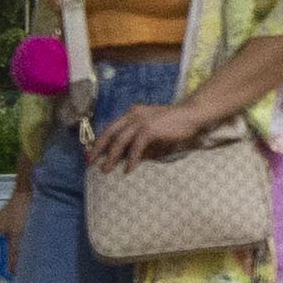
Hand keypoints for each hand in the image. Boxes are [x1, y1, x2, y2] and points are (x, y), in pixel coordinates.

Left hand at [86, 99, 203, 169]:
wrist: (191, 115)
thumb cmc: (173, 125)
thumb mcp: (151, 132)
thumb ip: (138, 142)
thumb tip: (125, 158)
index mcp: (132, 113)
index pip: (110, 127)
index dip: (100, 141)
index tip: (92, 154)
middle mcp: (133, 114)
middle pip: (109, 133)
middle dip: (98, 149)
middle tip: (90, 162)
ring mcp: (141, 120)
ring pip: (119, 140)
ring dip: (112, 157)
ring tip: (106, 170)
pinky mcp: (150, 128)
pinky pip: (136, 146)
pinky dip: (132, 159)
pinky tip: (128, 170)